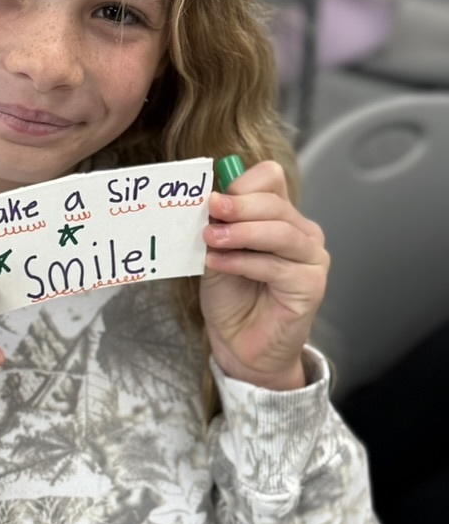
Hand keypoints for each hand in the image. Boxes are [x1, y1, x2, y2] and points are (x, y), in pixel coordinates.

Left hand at [200, 161, 328, 389]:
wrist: (240, 344)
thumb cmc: (231, 296)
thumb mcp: (217, 250)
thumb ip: (219, 224)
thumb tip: (210, 198)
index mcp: (281, 216)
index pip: (271, 179)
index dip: (242, 185)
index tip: (212, 197)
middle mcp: (302, 233)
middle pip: (276, 203)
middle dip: (240, 205)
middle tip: (211, 209)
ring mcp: (312, 258)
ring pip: (280, 232)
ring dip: (241, 233)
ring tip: (211, 238)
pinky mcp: (311, 285)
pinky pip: (276, 265)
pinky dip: (243, 262)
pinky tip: (219, 263)